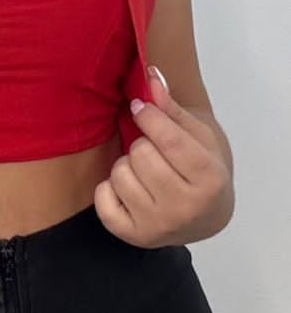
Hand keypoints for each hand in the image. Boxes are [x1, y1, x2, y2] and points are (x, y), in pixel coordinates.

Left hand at [94, 67, 233, 247]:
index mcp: (209, 179)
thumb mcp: (199, 137)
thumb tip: (150, 75)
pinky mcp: (133, 236)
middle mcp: (185, 207)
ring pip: (120, 174)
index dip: (148, 117)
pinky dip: (108, 189)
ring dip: (126, 166)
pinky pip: (103, 200)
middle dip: (142, 145)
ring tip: (142, 171)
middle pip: (141, 155)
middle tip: (152, 152)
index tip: (140, 109)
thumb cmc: (203, 171)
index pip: (169, 139)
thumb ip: (173, 110)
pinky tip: (126, 189)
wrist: (206, 218)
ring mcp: (157, 226)